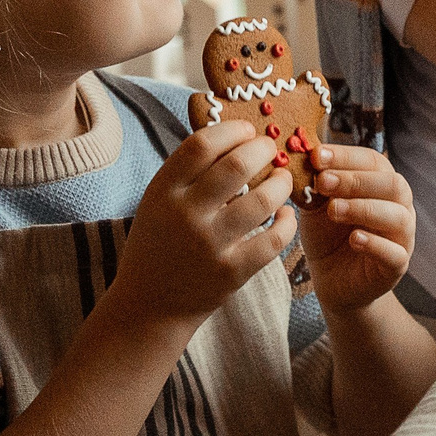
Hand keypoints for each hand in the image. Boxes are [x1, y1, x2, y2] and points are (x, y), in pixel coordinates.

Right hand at [112, 121, 295, 331]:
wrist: (149, 306)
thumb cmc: (160, 244)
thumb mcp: (159, 202)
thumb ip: (189, 173)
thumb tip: (236, 135)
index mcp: (163, 192)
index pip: (201, 145)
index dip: (231, 130)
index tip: (247, 130)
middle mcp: (186, 215)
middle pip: (237, 165)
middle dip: (263, 149)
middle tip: (270, 149)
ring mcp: (210, 245)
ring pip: (263, 200)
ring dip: (281, 184)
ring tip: (282, 179)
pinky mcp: (232, 272)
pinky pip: (274, 239)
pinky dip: (287, 222)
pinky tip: (285, 215)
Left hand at [298, 145, 417, 315]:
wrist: (333, 282)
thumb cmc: (328, 237)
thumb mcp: (317, 206)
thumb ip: (317, 185)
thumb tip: (304, 155)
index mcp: (381, 186)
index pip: (373, 161)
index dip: (346, 156)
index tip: (316, 155)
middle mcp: (399, 208)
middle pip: (392, 184)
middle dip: (355, 180)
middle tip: (322, 182)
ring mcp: (402, 238)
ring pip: (397, 216)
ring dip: (363, 208)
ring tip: (333, 210)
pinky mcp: (396, 267)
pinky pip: (395, 253)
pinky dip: (375, 243)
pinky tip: (353, 238)